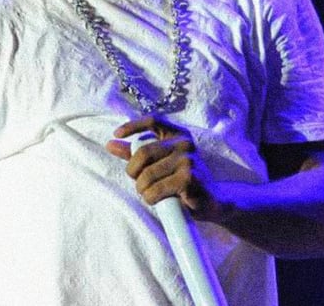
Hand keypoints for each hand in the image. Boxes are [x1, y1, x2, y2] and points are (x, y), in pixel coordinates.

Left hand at [105, 116, 222, 221]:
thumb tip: (110, 144)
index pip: (153, 121)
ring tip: (149, 194)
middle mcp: (185, 143)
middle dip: (133, 171)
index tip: (116, 134)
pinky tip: (157, 200)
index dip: (133, 125)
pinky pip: (156, 189)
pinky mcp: (189, 179)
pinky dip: (151, 198)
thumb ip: (136, 152)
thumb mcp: (160, 163)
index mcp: (179, 135)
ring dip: (142, 189)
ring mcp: (188, 160)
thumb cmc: (183, 181)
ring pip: (147, 175)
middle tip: (137, 182)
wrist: (213, 202)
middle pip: (143, 152)